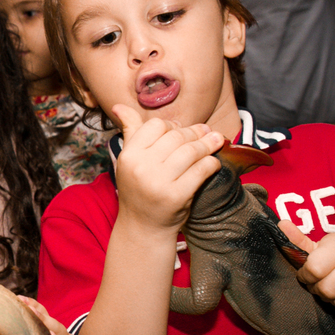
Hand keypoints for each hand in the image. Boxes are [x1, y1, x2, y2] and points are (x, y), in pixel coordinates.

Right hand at [111, 105, 223, 233]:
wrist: (143, 227)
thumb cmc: (138, 190)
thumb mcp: (130, 161)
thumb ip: (130, 132)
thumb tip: (119, 106)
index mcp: (128, 155)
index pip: (156, 125)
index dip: (173, 126)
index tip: (182, 131)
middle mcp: (141, 167)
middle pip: (176, 137)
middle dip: (195, 133)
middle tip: (207, 133)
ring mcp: (159, 182)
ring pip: (191, 151)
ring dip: (208, 145)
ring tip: (216, 141)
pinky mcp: (177, 196)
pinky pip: (201, 170)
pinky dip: (211, 163)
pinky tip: (213, 163)